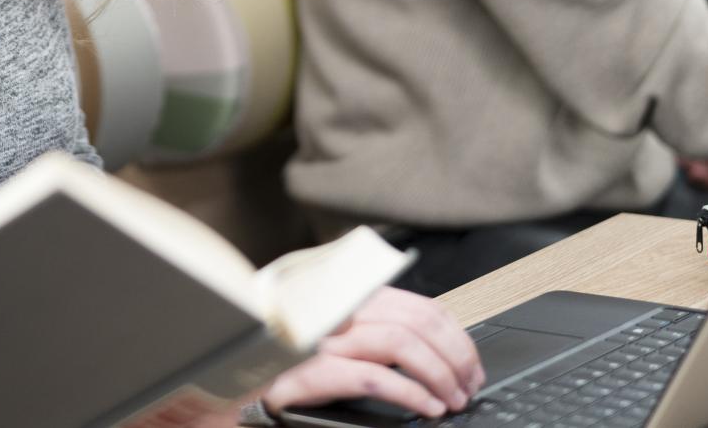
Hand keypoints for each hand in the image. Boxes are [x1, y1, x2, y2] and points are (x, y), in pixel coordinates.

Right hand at [261, 288, 484, 420]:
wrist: (236, 382)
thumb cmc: (291, 361)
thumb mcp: (339, 337)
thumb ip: (377, 333)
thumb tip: (436, 352)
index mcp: (349, 299)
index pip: (419, 306)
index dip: (454, 335)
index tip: (470, 363)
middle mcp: (337, 310)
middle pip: (416, 321)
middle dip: (455, 356)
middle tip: (468, 384)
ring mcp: (322, 339)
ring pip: (401, 343)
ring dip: (438, 375)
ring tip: (451, 399)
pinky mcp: (311, 371)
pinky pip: (374, 378)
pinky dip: (410, 393)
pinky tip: (426, 408)